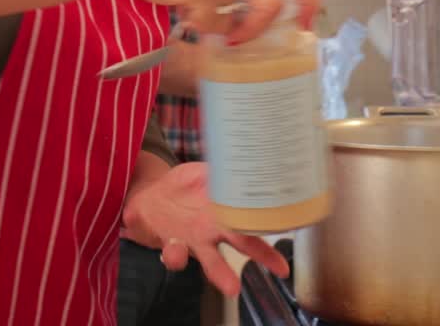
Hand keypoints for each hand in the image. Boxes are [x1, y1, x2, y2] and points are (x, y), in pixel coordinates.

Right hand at [110, 0, 320, 42]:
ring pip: (235, 22)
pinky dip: (197, 26)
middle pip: (274, 1)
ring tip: (202, 20)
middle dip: (264, 28)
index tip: (306, 23)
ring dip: (220, 29)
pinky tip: (181, 9)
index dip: (309, 0)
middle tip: (249, 39)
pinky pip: (209, 24)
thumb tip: (254, 24)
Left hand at [121, 162, 289, 295]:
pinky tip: (175, 249)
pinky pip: (175, 254)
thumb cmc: (183, 187)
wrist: (150, 197)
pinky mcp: (170, 244)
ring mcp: (195, 241)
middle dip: (264, 256)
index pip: (256, 223)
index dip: (274, 233)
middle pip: (245, 244)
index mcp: (228, 212)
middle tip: (281, 268)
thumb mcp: (203, 171)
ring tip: (232, 287)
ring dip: (222, 274)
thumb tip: (241, 152)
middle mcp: (216, 232)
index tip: (290, 243)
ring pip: (212, 261)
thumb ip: (219, 168)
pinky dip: (176, 255)